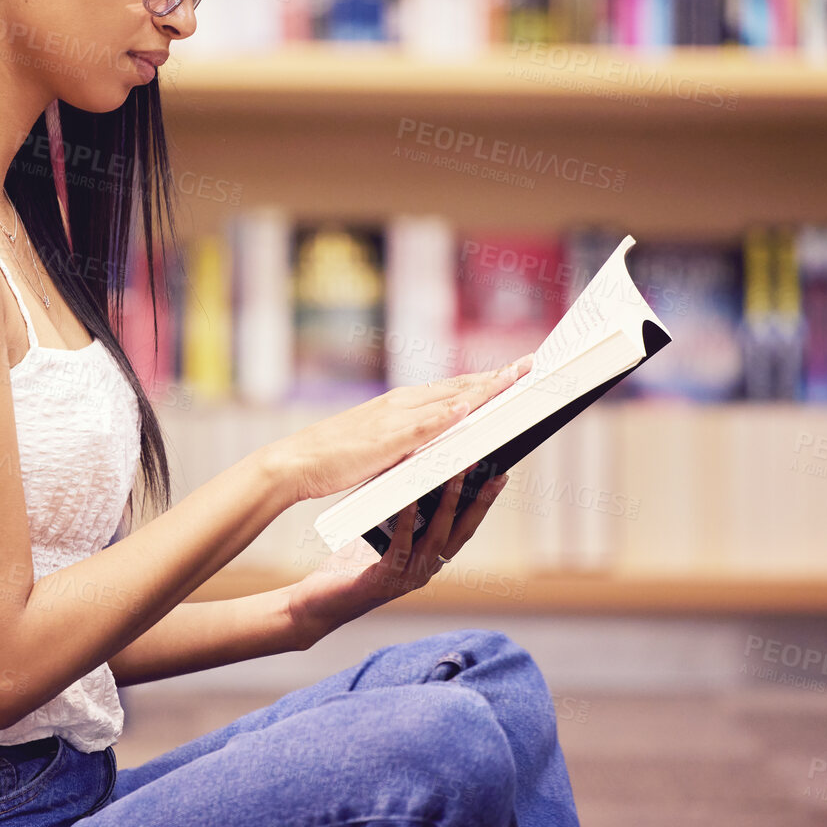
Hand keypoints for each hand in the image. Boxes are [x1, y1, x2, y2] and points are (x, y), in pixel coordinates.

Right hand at [267, 355, 532, 504]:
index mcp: (401, 405)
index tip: (516, 371)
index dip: (487, 380)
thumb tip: (441, 438)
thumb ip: (411, 438)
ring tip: (515, 379)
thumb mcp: (381, 443)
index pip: (454, 388)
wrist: (295, 462)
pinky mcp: (385, 440)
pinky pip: (423, 426)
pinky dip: (448, 415)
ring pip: (448, 399)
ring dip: (483, 388)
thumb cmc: (334, 456)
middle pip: (459, 386)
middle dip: (497, 377)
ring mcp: (394, 419)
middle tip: (530, 364)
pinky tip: (470, 408)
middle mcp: (401, 404)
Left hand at [287, 467, 509, 646]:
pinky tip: (408, 501)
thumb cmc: (351, 567)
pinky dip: (406, 522)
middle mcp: (426, 570)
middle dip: (478, 501)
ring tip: (455, 475)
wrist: (319, 604)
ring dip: (447, 505)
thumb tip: (415, 472)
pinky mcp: (384, 580)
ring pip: (436, 538)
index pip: (465, 528)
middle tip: (492, 471)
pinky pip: (401, 547)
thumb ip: (402, 513)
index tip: (498, 475)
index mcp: (430, 559)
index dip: (483, 503)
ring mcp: (408, 578)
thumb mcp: (383, 534)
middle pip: (461, 532)